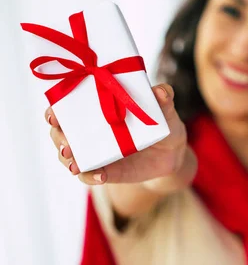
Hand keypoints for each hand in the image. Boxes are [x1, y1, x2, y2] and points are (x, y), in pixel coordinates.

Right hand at [47, 84, 188, 185]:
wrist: (172, 152)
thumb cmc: (163, 122)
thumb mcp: (165, 109)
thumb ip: (164, 98)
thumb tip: (160, 92)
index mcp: (99, 106)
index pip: (68, 104)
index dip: (56, 108)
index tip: (54, 113)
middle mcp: (91, 128)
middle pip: (61, 131)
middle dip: (58, 136)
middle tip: (66, 143)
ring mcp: (95, 150)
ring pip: (69, 155)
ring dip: (68, 159)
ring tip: (76, 164)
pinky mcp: (103, 169)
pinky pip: (89, 175)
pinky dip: (91, 176)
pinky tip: (101, 176)